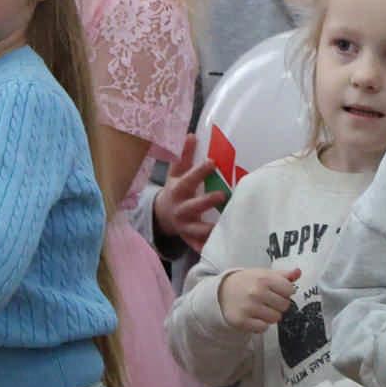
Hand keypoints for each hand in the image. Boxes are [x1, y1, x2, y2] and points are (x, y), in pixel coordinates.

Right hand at [152, 134, 225, 251]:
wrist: (162, 215)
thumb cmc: (176, 190)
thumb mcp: (176, 173)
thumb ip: (184, 156)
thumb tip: (192, 134)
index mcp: (178, 190)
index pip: (189, 179)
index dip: (199, 171)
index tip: (212, 162)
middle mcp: (181, 208)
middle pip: (193, 206)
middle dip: (206, 201)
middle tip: (223, 195)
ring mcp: (184, 225)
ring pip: (196, 230)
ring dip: (208, 230)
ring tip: (223, 227)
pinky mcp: (189, 238)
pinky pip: (197, 246)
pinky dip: (205, 249)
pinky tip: (216, 251)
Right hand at [217, 267, 301, 332]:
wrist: (222, 291)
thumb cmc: (247, 282)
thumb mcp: (264, 273)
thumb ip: (283, 275)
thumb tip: (298, 272)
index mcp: (264, 278)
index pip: (290, 290)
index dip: (286, 292)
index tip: (278, 291)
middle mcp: (256, 292)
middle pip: (284, 306)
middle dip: (279, 304)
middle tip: (268, 301)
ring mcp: (248, 307)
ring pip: (275, 318)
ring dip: (271, 315)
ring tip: (261, 308)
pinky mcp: (241, 321)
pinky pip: (263, 328)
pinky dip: (261, 324)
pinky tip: (254, 316)